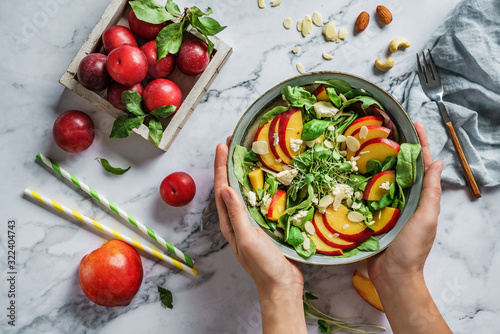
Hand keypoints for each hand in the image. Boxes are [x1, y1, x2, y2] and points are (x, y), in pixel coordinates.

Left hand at [214, 137, 302, 291]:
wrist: (281, 285)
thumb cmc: (263, 265)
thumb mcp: (247, 238)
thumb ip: (236, 214)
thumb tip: (224, 188)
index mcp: (229, 222)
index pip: (221, 188)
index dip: (221, 166)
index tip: (222, 145)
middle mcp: (237, 219)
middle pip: (231, 186)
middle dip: (230, 164)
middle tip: (235, 143)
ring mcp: (251, 221)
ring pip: (245, 191)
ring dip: (245, 172)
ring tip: (249, 154)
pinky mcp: (265, 224)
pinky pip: (259, 200)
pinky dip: (261, 185)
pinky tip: (268, 178)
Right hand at [367, 122, 443, 285]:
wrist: (391, 275)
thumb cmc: (412, 249)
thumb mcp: (427, 218)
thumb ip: (432, 193)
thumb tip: (439, 163)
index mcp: (420, 196)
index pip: (422, 164)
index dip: (420, 143)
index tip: (414, 123)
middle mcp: (404, 196)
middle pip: (401, 166)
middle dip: (396, 145)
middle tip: (384, 126)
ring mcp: (386, 204)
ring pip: (382, 176)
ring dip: (376, 159)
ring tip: (366, 140)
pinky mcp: (370, 212)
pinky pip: (366, 192)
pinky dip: (361, 179)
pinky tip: (351, 168)